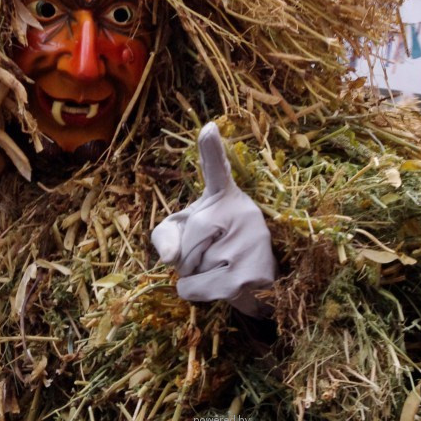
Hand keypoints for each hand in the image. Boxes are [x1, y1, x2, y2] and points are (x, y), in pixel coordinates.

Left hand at [151, 123, 275, 316]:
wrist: (256, 285)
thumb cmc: (213, 253)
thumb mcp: (181, 236)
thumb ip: (164, 236)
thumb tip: (169, 257)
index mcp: (223, 198)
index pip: (216, 171)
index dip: (211, 149)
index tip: (208, 127)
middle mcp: (240, 213)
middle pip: (182, 244)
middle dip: (184, 260)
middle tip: (210, 258)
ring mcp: (248, 243)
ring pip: (187, 268)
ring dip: (192, 278)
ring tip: (220, 271)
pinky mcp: (249, 274)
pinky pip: (194, 288)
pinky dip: (194, 293)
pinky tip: (223, 287)